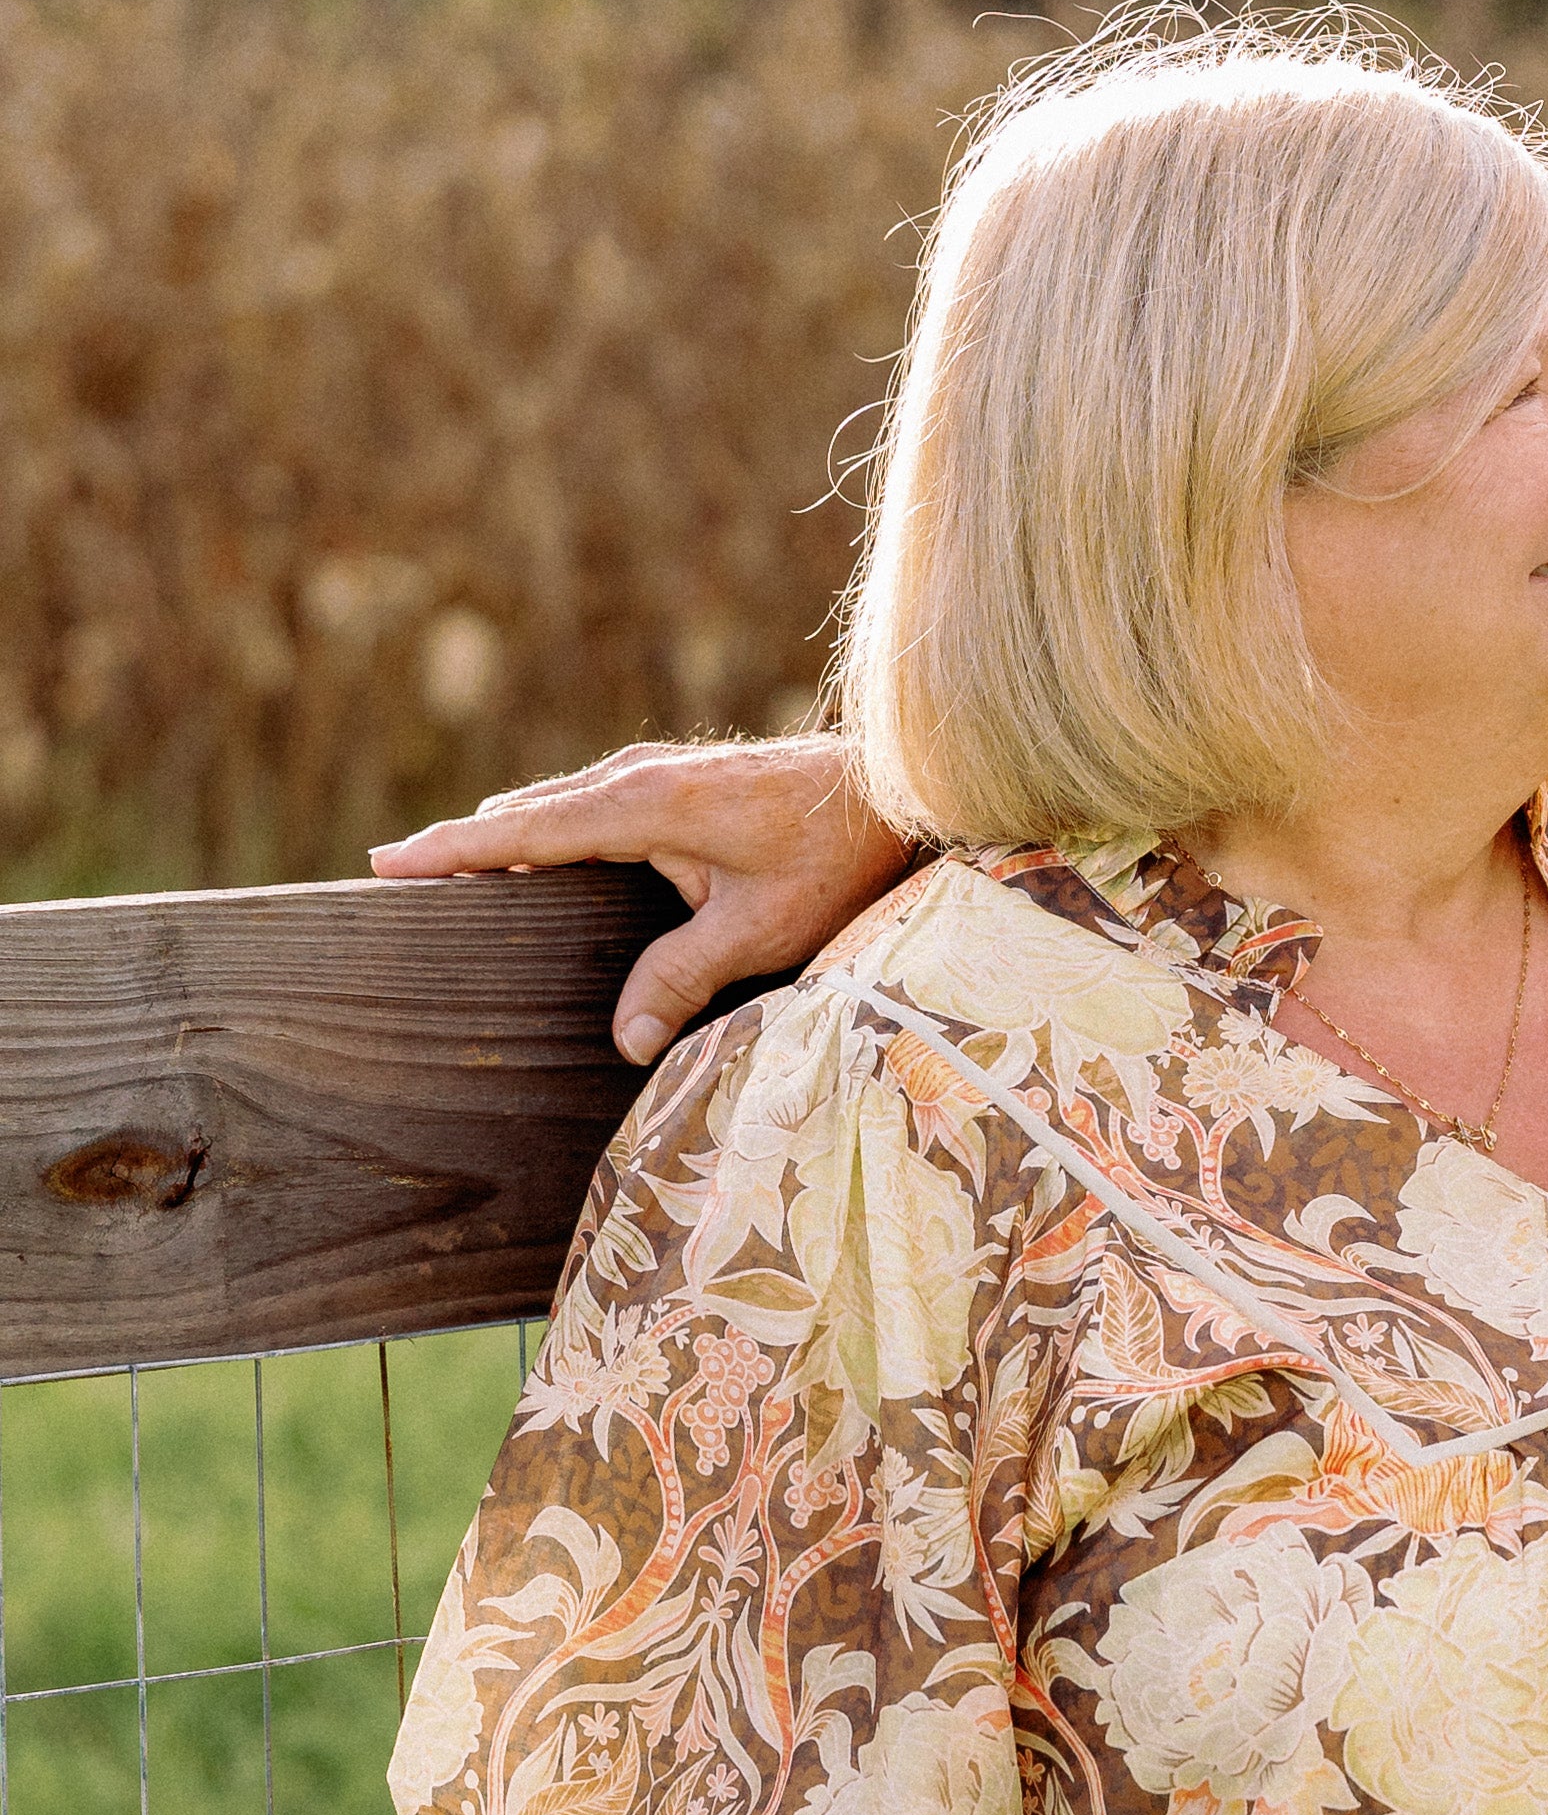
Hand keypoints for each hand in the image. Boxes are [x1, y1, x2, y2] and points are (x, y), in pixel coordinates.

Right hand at [370, 736, 913, 1064]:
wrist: (896, 789)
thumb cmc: (835, 858)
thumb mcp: (760, 929)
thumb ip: (683, 979)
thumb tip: (622, 1042)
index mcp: (640, 804)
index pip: (521, 831)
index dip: (450, 849)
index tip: (383, 864)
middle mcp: (635, 777)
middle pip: (525, 815)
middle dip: (461, 846)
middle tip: (391, 879)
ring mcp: (653, 772)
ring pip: (555, 808)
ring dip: (504, 838)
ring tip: (441, 876)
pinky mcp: (673, 782)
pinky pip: (587, 809)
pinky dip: (547, 831)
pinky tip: (533, 866)